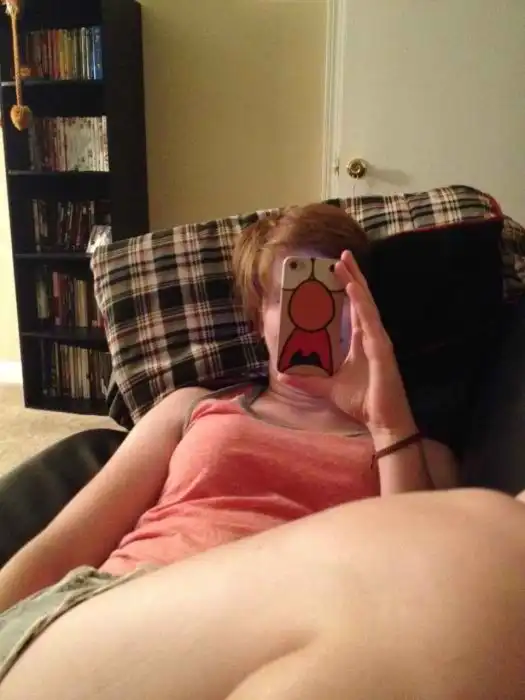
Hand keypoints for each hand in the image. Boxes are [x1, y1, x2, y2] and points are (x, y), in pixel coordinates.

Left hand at [278, 250, 416, 438]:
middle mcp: (372, 336)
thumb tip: (283, 375)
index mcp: (362, 342)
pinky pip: (370, 320)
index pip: (354, 308)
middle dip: (352, 276)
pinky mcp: (381, 348)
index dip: (347, 289)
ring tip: (344, 262)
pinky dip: (361, 302)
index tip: (337, 271)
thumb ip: (308, 381)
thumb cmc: (363, 403)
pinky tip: (353, 287)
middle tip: (341, 256)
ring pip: (366, 304)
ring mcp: (378, 340)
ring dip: (355, 281)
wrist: (383, 421)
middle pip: (361, 300)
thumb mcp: (328, 389)